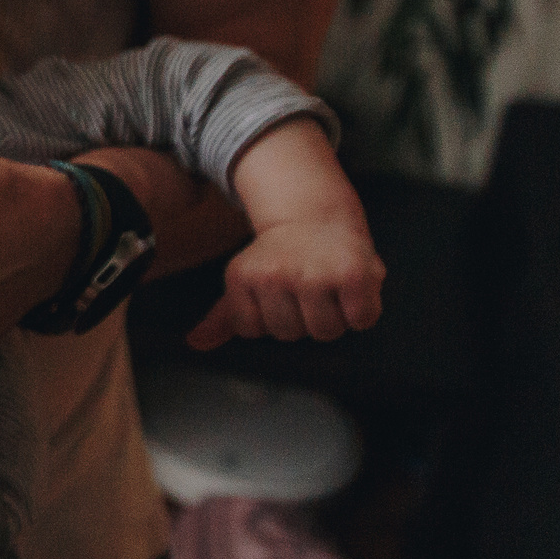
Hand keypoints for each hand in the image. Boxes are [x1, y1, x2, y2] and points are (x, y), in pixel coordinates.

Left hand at [188, 218, 383, 348]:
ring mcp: (313, 274)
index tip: (275, 290)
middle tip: (305, 284)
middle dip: (301, 317)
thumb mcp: (245, 280)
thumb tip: (196, 342)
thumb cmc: (281, 257)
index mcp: (241, 275)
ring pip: (324, 332)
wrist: (317, 216)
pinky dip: (363, 311)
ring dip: (333, 316)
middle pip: (290, 334)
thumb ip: (225, 316)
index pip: (252, 331)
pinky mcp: (352, 275)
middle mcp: (273, 274)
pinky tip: (351, 287)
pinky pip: (360, 320)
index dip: (268, 318)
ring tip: (328, 285)